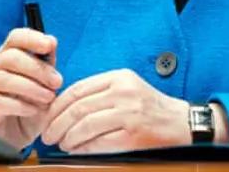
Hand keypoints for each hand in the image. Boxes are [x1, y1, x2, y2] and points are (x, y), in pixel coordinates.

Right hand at [0, 28, 61, 149]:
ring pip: (4, 78)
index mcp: (7, 56)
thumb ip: (46, 64)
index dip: (32, 38)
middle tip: (57, 82)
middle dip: (38, 68)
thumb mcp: (42, 84)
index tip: (50, 46)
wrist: (10, 136)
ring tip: (49, 98)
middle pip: (11, 57)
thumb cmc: (27, 105)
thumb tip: (51, 43)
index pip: (15, 37)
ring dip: (32, 88)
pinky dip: (21, 105)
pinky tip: (34, 110)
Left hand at [41, 69, 189, 153]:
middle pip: (77, 108)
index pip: (77, 89)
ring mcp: (129, 114)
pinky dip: (82, 148)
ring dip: (67, 138)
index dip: (57, 106)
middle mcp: (124, 93)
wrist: (182, 123)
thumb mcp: (127, 89)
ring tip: (62, 144)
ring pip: (84, 126)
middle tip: (48, 135)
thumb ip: (100, 92)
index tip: (47, 117)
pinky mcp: (133, 135)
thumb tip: (62, 107)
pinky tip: (77, 150)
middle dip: (56, 124)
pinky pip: (98, 143)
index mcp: (120, 78)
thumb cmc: (150, 108)